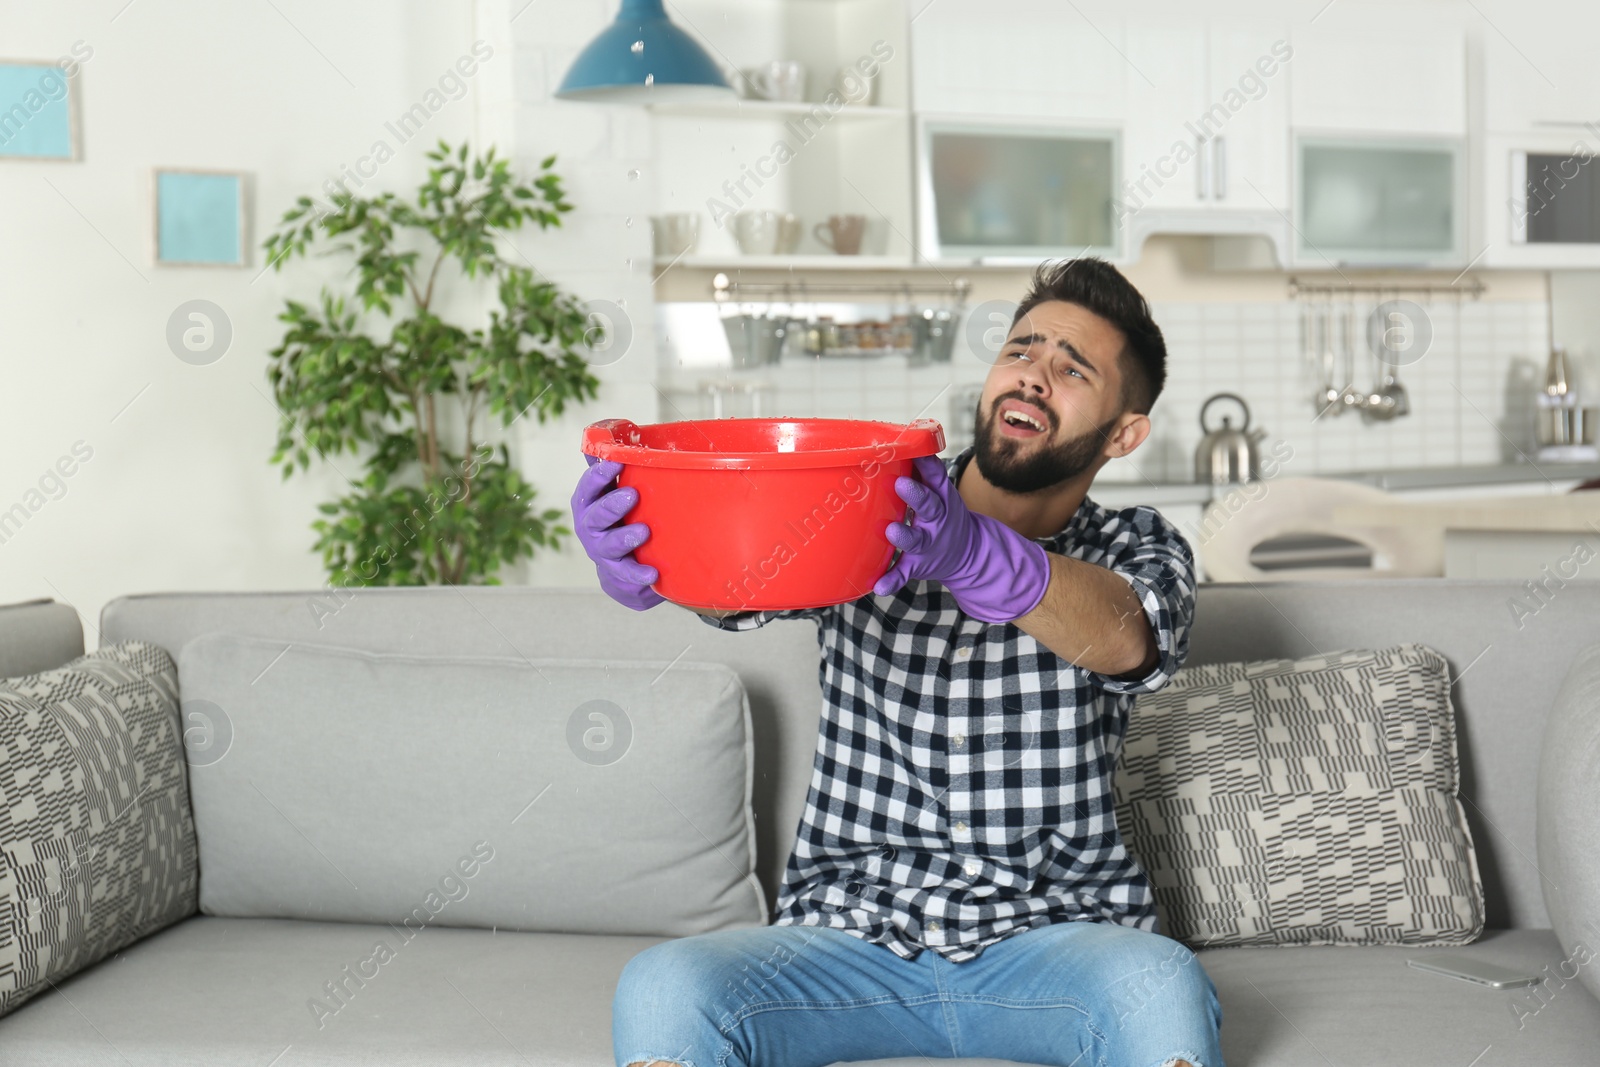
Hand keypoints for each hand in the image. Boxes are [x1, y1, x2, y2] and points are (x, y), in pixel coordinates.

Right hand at [571, 454, 664, 610]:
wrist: (622, 566)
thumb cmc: (620, 516)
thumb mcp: (615, 489)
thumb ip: (615, 464)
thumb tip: (613, 427)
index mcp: (589, 502)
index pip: (588, 487)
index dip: (598, 475)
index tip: (614, 464)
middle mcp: (590, 527)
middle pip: (594, 516)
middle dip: (611, 505)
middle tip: (631, 495)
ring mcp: (602, 552)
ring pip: (608, 546)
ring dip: (624, 538)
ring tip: (643, 531)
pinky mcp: (617, 574)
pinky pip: (625, 575)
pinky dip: (637, 574)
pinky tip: (653, 573)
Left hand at [873, 455, 1050, 623]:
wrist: (969, 552)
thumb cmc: (942, 512)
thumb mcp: (940, 488)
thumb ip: (922, 467)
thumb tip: (902, 436)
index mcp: (941, 496)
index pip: (936, 476)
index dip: (926, 465)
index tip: (915, 452)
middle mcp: (937, 519)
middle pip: (929, 505)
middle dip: (916, 495)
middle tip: (901, 485)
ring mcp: (928, 542)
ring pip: (916, 539)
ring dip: (904, 535)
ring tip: (891, 532)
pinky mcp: (919, 564)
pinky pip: (905, 572)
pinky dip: (893, 580)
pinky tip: (879, 586)